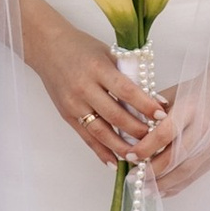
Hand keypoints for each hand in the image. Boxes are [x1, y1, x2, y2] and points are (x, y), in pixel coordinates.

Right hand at [17, 0, 167, 167]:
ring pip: (101, 132)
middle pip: (115, 115)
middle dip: (137, 130)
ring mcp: (74, 104)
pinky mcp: (67, 115)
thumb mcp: (108, 53)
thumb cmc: (81, 47)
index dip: (145, 105)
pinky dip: (101, 151)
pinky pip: (86, 137)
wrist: (48, 48)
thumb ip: (128, 74)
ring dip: (121, 147)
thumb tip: (155, 97)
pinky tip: (114, 162)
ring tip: (139, 156)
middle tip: (155, 139)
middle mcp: (84, 88)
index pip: (126, 91)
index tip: (161, 115)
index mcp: (98, 69)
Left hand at [139, 79, 199, 187]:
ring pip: (184, 171)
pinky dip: (176, 186)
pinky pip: (194, 176)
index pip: (164, 133)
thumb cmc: (196, 90)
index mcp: (190, 108)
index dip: (145, 148)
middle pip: (174, 157)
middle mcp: (204, 128)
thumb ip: (152, 113)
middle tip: (132, 178)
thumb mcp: (173, 94)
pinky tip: (161, 190)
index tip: (129, 156)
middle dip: (151, 171)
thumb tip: (128, 136)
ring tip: (144, 189)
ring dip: (162, 184)